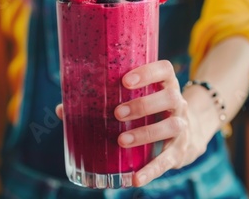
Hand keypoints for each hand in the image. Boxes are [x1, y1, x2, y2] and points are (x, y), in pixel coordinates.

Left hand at [55, 60, 218, 186]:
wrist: (186, 133)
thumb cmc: (149, 111)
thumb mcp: (134, 101)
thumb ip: (101, 102)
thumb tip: (62, 110)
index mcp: (165, 84)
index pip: (164, 70)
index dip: (148, 72)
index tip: (125, 80)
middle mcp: (177, 103)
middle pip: (169, 97)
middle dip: (143, 105)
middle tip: (117, 113)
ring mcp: (181, 126)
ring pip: (171, 126)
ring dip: (145, 133)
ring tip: (121, 140)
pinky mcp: (180, 150)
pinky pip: (168, 160)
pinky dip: (152, 170)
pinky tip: (136, 179)